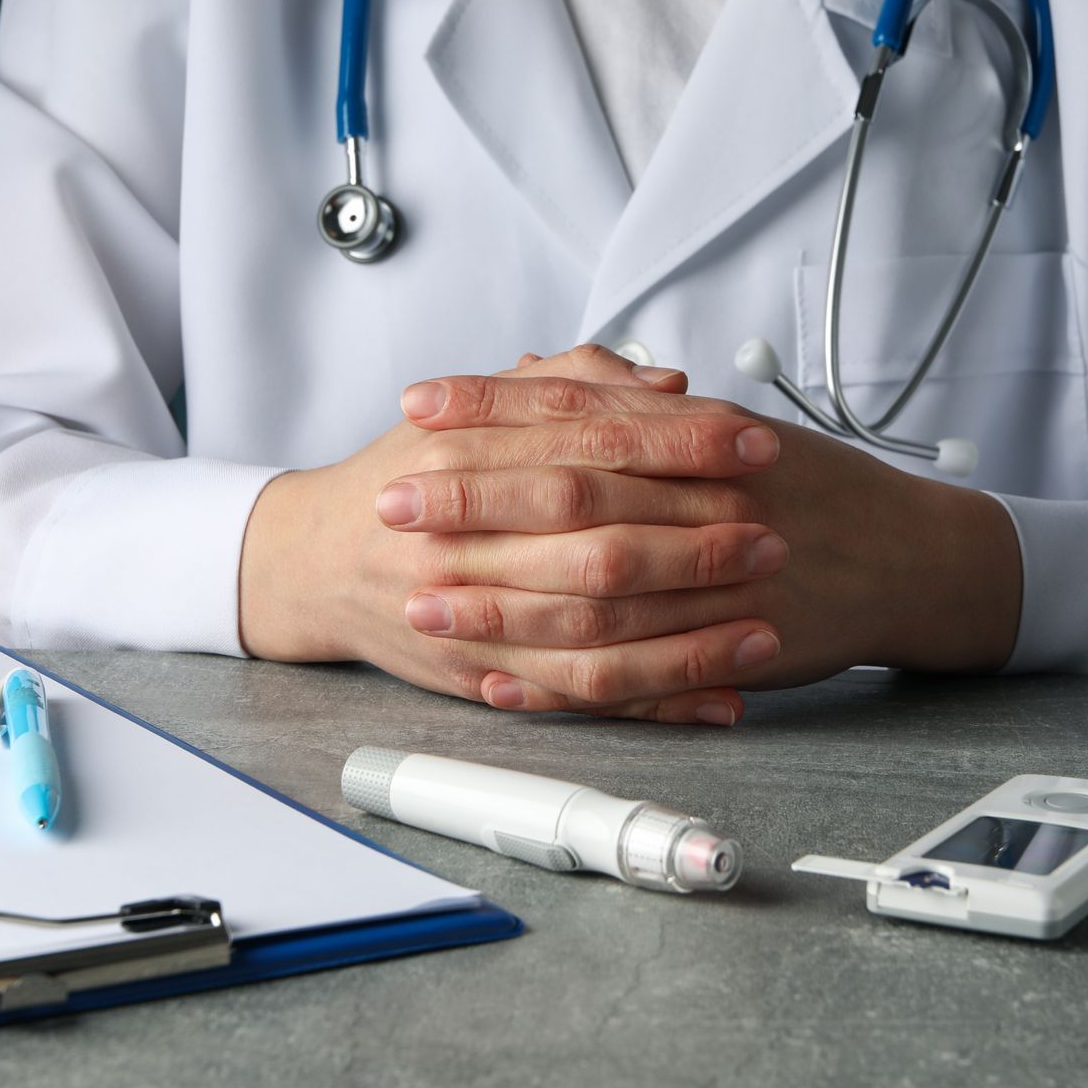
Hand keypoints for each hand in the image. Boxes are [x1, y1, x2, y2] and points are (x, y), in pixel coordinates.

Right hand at [238, 346, 789, 722]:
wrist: (314, 564)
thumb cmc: (408, 480)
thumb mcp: (470, 409)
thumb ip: (568, 384)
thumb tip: (666, 384)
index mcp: (462, 456)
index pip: (590, 443)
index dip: (679, 442)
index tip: (753, 442)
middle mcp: (463, 539)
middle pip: (596, 543)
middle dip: (695, 544)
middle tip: (773, 538)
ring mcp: (471, 617)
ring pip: (594, 634)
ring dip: (688, 637)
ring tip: (765, 627)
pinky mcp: (482, 677)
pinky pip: (580, 699)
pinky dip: (655, 704)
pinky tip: (720, 699)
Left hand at [387, 368, 1023, 709]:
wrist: (909, 556)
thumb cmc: (812, 488)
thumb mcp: (730, 427)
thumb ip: (638, 408)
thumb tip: (550, 378)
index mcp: (697, 437)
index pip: (577, 408)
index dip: (492, 405)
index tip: (419, 403)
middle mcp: (703, 499)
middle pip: (567, 494)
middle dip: (471, 498)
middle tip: (391, 499)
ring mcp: (715, 579)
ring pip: (588, 593)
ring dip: (496, 600)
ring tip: (420, 601)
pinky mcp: (725, 648)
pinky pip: (630, 674)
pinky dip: (558, 682)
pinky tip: (500, 681)